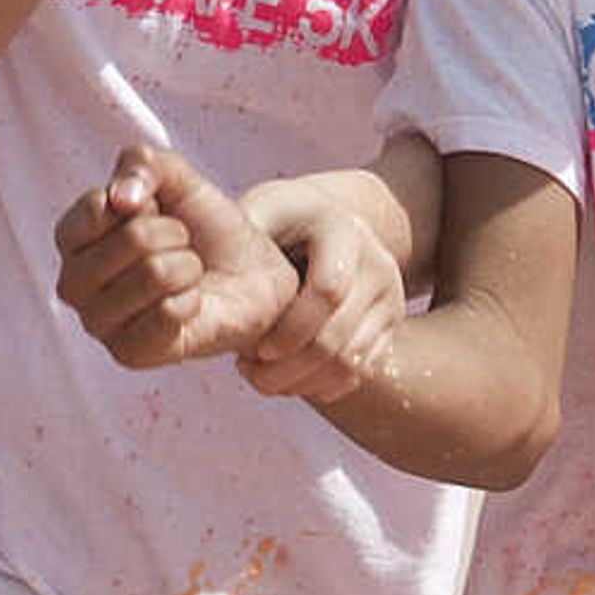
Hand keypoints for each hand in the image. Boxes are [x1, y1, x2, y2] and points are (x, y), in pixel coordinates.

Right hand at [54, 144, 298, 370]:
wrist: (251, 274)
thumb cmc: (204, 227)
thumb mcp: (176, 177)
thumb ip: (142, 163)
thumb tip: (121, 199)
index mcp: (72, 237)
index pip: (99, 207)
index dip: (145, 202)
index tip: (156, 211)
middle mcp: (73, 283)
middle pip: (133, 240)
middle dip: (175, 235)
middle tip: (180, 246)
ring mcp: (98, 322)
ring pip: (155, 275)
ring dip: (188, 268)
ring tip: (187, 274)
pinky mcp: (128, 354)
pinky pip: (168, 314)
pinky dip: (191, 301)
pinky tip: (189, 305)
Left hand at [235, 182, 405, 404]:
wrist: (333, 221)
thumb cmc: (283, 218)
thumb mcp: (263, 209)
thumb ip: (242, 233)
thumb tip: (203, 266)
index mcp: (342, 232)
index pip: (328, 290)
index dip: (290, 328)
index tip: (253, 348)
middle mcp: (376, 264)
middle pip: (340, 336)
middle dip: (290, 366)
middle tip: (248, 373)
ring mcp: (389, 298)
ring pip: (352, 362)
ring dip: (303, 381)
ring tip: (261, 378)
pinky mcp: (391, 326)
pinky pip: (362, 371)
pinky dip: (323, 385)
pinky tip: (287, 380)